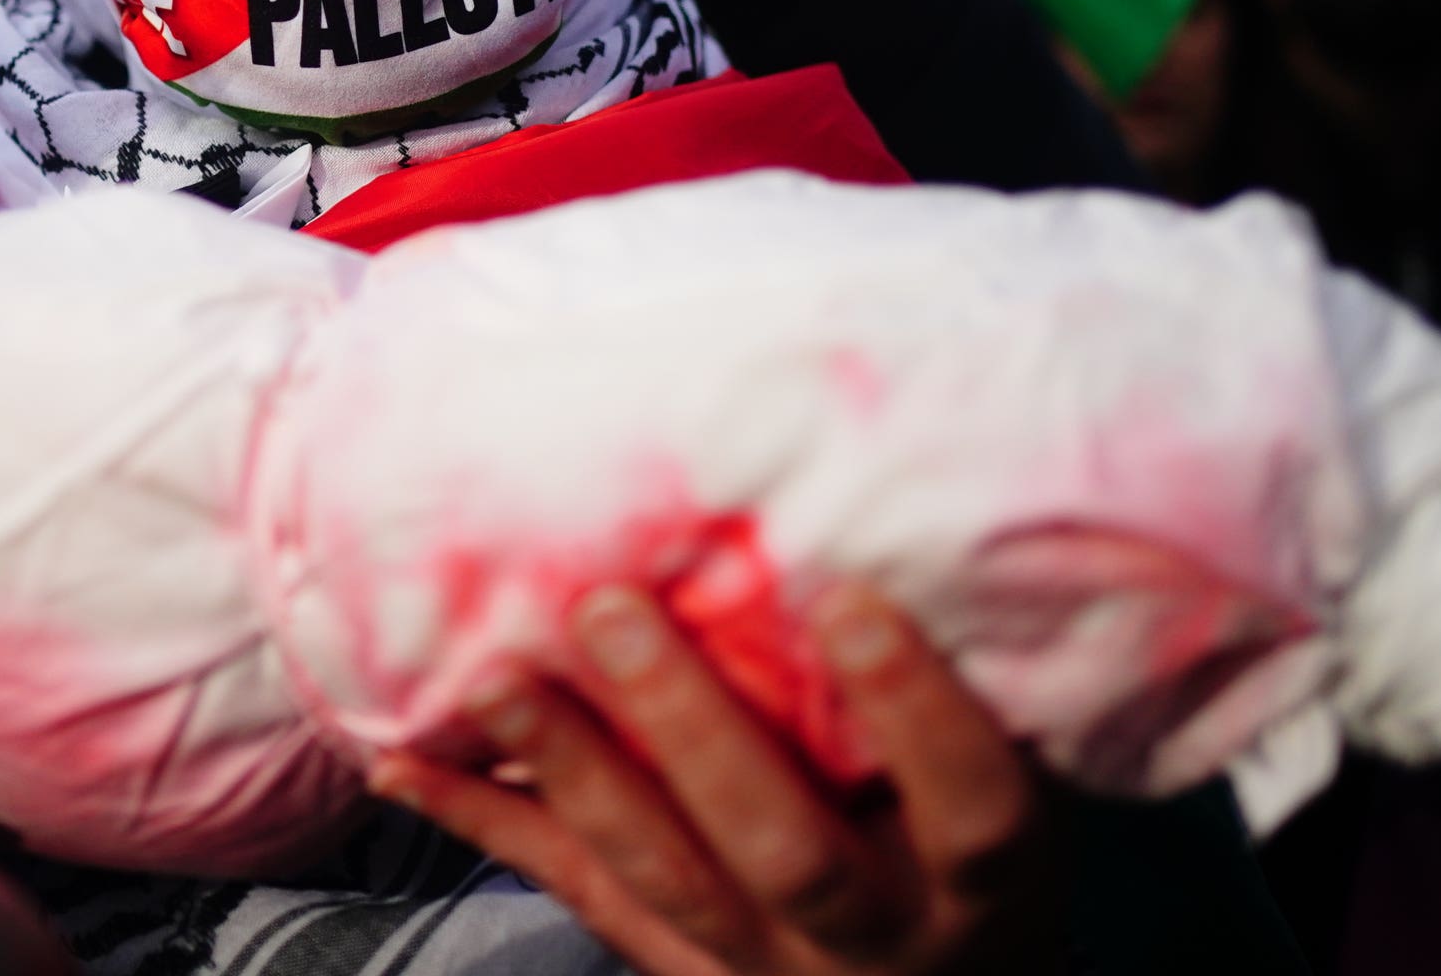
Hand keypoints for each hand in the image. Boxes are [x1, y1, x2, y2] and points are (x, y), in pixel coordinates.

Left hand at [367, 584, 1061, 974]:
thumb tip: (945, 511)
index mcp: (980, 886)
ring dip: (571, 768)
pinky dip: (484, 824)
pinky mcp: (676, 966)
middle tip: (611, 609)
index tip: (847, 601)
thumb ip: (994, 691)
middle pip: (782, 849)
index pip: (970, 807)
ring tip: (493, 674)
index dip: (916, 712)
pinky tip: (406, 766)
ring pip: (661, 875)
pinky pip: (576, 892)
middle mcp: (871, 937)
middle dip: (691, 730)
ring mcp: (762, 965)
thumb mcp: (1033, 794)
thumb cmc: (983, 861)